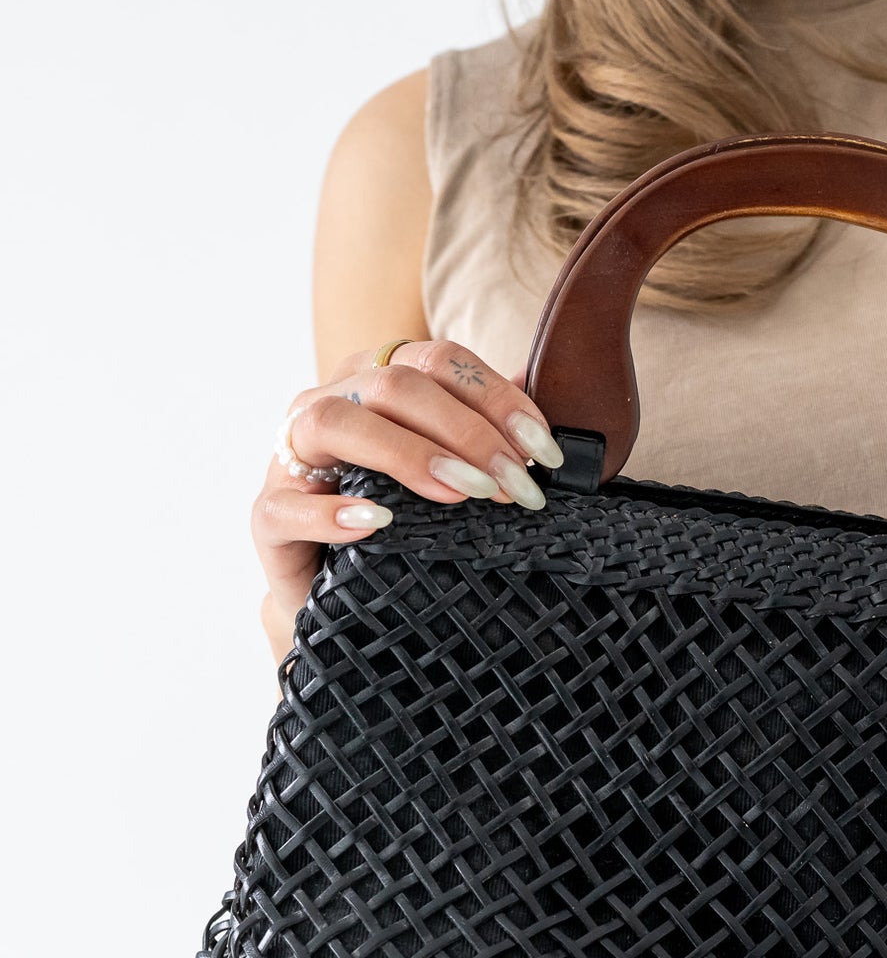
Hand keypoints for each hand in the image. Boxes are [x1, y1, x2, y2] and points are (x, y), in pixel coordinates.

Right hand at [254, 338, 563, 653]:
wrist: (339, 596)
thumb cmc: (401, 527)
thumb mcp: (449, 475)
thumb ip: (487, 431)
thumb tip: (547, 390)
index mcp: (375, 380)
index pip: (437, 360)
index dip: (494, 397)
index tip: (543, 450)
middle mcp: (328, 401)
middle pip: (393, 385)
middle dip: (464, 432)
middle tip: (513, 487)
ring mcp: (290, 458)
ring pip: (334, 423)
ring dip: (407, 455)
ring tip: (461, 496)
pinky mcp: (268, 517)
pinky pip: (289, 504)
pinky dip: (333, 513)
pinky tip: (378, 525)